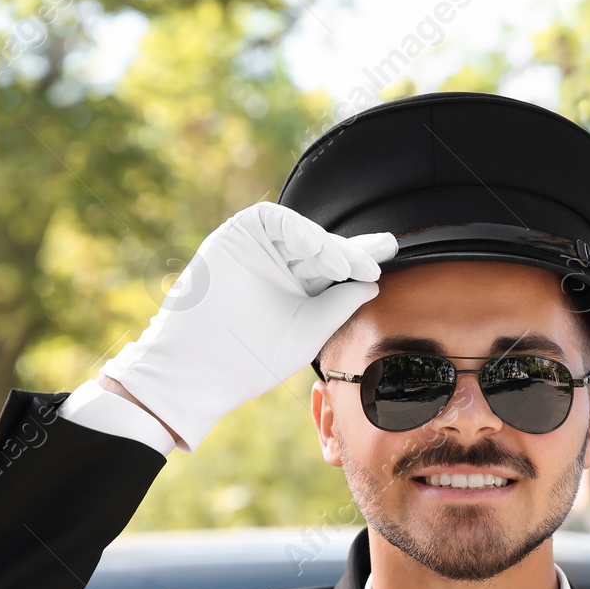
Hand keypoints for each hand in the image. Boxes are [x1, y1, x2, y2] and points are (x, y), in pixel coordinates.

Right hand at [100, 202, 396, 452]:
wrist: (200, 368)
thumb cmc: (250, 359)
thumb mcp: (308, 331)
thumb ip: (338, 306)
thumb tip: (371, 283)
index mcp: (295, 290)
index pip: (333, 269)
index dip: (360, 261)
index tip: (388, 258)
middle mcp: (278, 266)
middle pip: (323, 247)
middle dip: (352, 248)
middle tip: (382, 252)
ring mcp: (256, 250)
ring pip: (303, 233)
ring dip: (328, 245)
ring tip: (347, 266)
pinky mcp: (235, 237)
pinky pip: (274, 220)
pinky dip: (300, 232)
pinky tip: (321, 253)